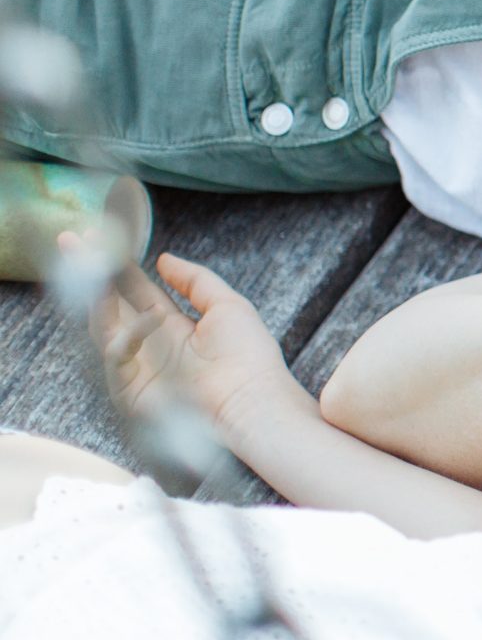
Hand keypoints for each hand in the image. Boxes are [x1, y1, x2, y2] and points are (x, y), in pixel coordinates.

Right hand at [77, 243, 306, 447]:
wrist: (251, 403)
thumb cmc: (248, 358)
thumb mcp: (227, 306)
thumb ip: (194, 280)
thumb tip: (163, 258)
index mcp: (170, 324)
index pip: (134, 290)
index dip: (117, 265)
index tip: (98, 236)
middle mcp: (148, 344)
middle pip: (108, 303)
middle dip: (89, 272)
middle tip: (72, 240)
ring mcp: (135, 366)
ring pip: (102, 324)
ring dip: (95, 293)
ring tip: (91, 261)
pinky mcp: (128, 389)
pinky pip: (118, 353)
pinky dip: (133, 332)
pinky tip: (154, 318)